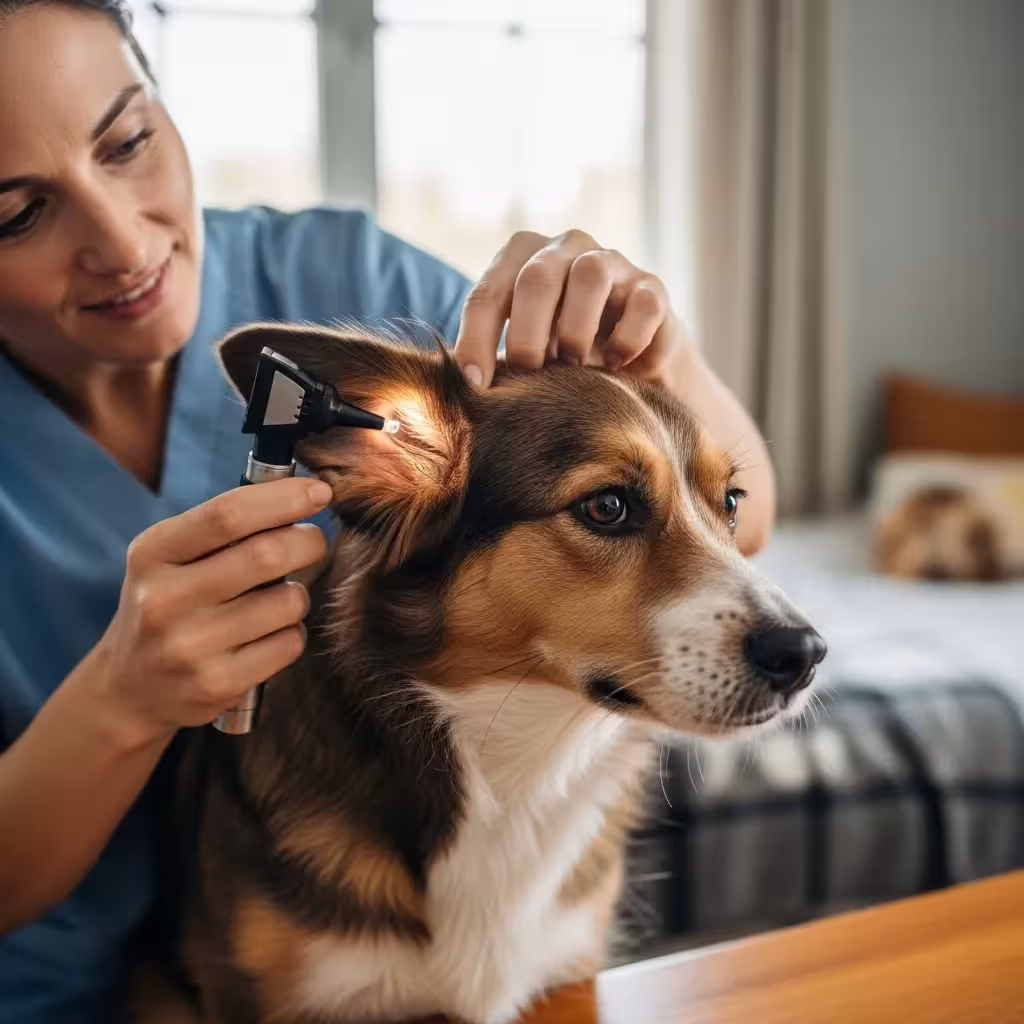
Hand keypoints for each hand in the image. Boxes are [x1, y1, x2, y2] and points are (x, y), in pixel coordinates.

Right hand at [83, 478, 331, 746]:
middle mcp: (164, 600)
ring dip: (297, 593)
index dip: (284, 498)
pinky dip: (292, 633)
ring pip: (288, 602)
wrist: (129, 690)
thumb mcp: (172, 556)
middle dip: (307, 541)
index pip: (228, 514)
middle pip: (266, 555)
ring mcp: (189, 647)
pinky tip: (267, 635)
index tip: (320, 490)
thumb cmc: (169, 603)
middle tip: (312, 541)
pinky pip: (289, 643)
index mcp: (153, 553)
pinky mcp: (216, 685)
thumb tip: (301, 492)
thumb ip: (225, 525)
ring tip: (277, 598)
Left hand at [453, 229, 688, 387]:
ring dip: (576, 329)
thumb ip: (492, 357)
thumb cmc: (560, 351)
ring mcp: (613, 263)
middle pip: (537, 276)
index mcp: (522, 259)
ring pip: (590, 275)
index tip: (475, 384)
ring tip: (574, 366)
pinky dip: (627, 340)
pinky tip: (617, 366)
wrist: (630, 356)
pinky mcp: (653, 288)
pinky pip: (643, 305)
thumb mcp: (522, 350)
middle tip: (530, 371)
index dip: (477, 339)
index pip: (489, 292)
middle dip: (528, 331)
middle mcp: (566, 249)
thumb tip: (458, 387)